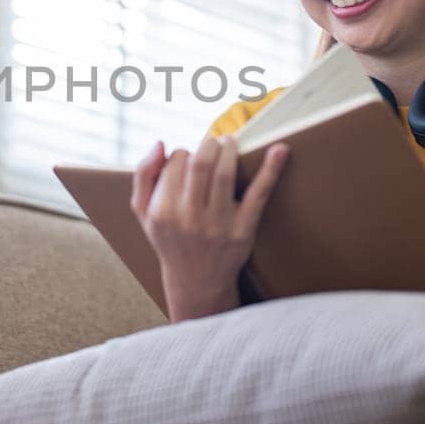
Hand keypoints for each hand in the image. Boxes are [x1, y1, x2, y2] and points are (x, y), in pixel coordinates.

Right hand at [129, 134, 289, 321]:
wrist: (196, 281)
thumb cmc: (170, 238)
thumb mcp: (144, 213)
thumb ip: (144, 175)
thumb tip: (160, 144)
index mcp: (162, 210)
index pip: (176, 162)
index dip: (184, 153)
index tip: (189, 159)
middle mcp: (189, 217)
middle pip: (200, 162)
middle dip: (208, 145)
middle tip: (213, 144)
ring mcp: (217, 224)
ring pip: (224, 173)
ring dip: (229, 149)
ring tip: (230, 142)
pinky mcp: (243, 229)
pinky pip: (258, 195)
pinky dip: (271, 170)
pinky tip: (280, 149)